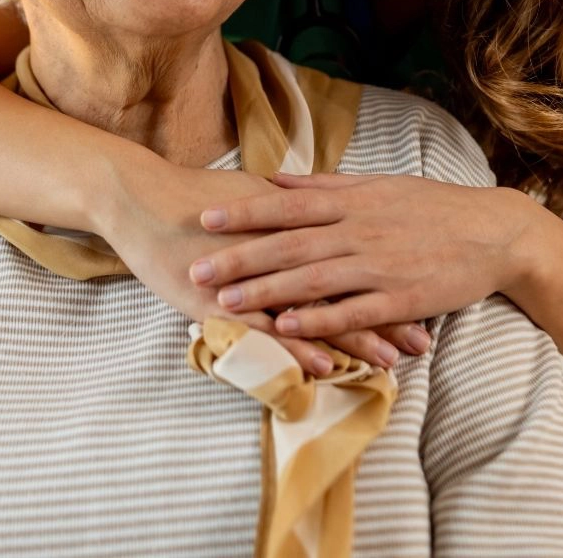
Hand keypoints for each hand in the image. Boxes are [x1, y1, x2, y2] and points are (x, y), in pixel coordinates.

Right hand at [97, 158, 424, 372]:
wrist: (139, 196)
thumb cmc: (194, 197)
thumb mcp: (251, 195)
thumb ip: (287, 205)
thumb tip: (317, 204)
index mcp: (289, 220)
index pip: (350, 251)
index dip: (386, 273)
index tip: (423, 291)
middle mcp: (278, 247)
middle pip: (342, 282)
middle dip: (385, 312)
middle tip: (422, 338)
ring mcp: (251, 276)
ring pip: (313, 310)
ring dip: (354, 337)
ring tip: (393, 361)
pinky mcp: (220, 299)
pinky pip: (267, 328)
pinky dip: (298, 346)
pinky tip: (326, 366)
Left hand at [189, 172, 534, 337]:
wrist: (495, 232)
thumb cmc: (432, 207)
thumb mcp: (378, 185)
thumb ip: (325, 185)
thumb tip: (277, 177)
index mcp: (353, 200)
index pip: (288, 204)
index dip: (245, 212)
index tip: (206, 218)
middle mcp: (361, 229)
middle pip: (291, 243)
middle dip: (241, 257)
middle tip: (197, 268)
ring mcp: (381, 264)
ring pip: (315, 278)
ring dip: (268, 291)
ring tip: (227, 302)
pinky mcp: (403, 298)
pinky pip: (355, 310)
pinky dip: (321, 318)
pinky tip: (289, 326)